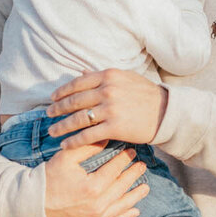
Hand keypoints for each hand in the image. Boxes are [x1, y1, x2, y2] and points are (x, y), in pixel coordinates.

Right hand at [43, 143, 149, 216]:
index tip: (132, 151)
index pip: (114, 169)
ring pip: (121, 206)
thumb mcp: (65, 158)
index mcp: (92, 187)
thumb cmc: (47, 179)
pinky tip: (135, 211)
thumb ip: (87, 147)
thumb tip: (107, 137)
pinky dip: (125, 216)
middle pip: (121, 186)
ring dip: (135, 196)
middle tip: (142, 165)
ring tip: (146, 187)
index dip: (124, 158)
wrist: (30, 206)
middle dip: (133, 174)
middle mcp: (97, 205)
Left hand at [46, 69, 167, 148]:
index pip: (78, 83)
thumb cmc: (147, 94)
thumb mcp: (126, 78)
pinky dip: (74, 141)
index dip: (62, 92)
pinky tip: (65, 145)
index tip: (53, 98)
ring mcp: (110, 109)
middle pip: (75, 101)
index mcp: (109, 76)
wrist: (167, 112)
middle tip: (48, 115)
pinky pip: (88, 135)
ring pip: (78, 119)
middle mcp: (108, 91)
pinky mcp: (115, 128)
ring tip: (53, 131)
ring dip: (62, 126)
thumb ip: (102, 76)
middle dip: (58, 109)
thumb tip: (81, 71)